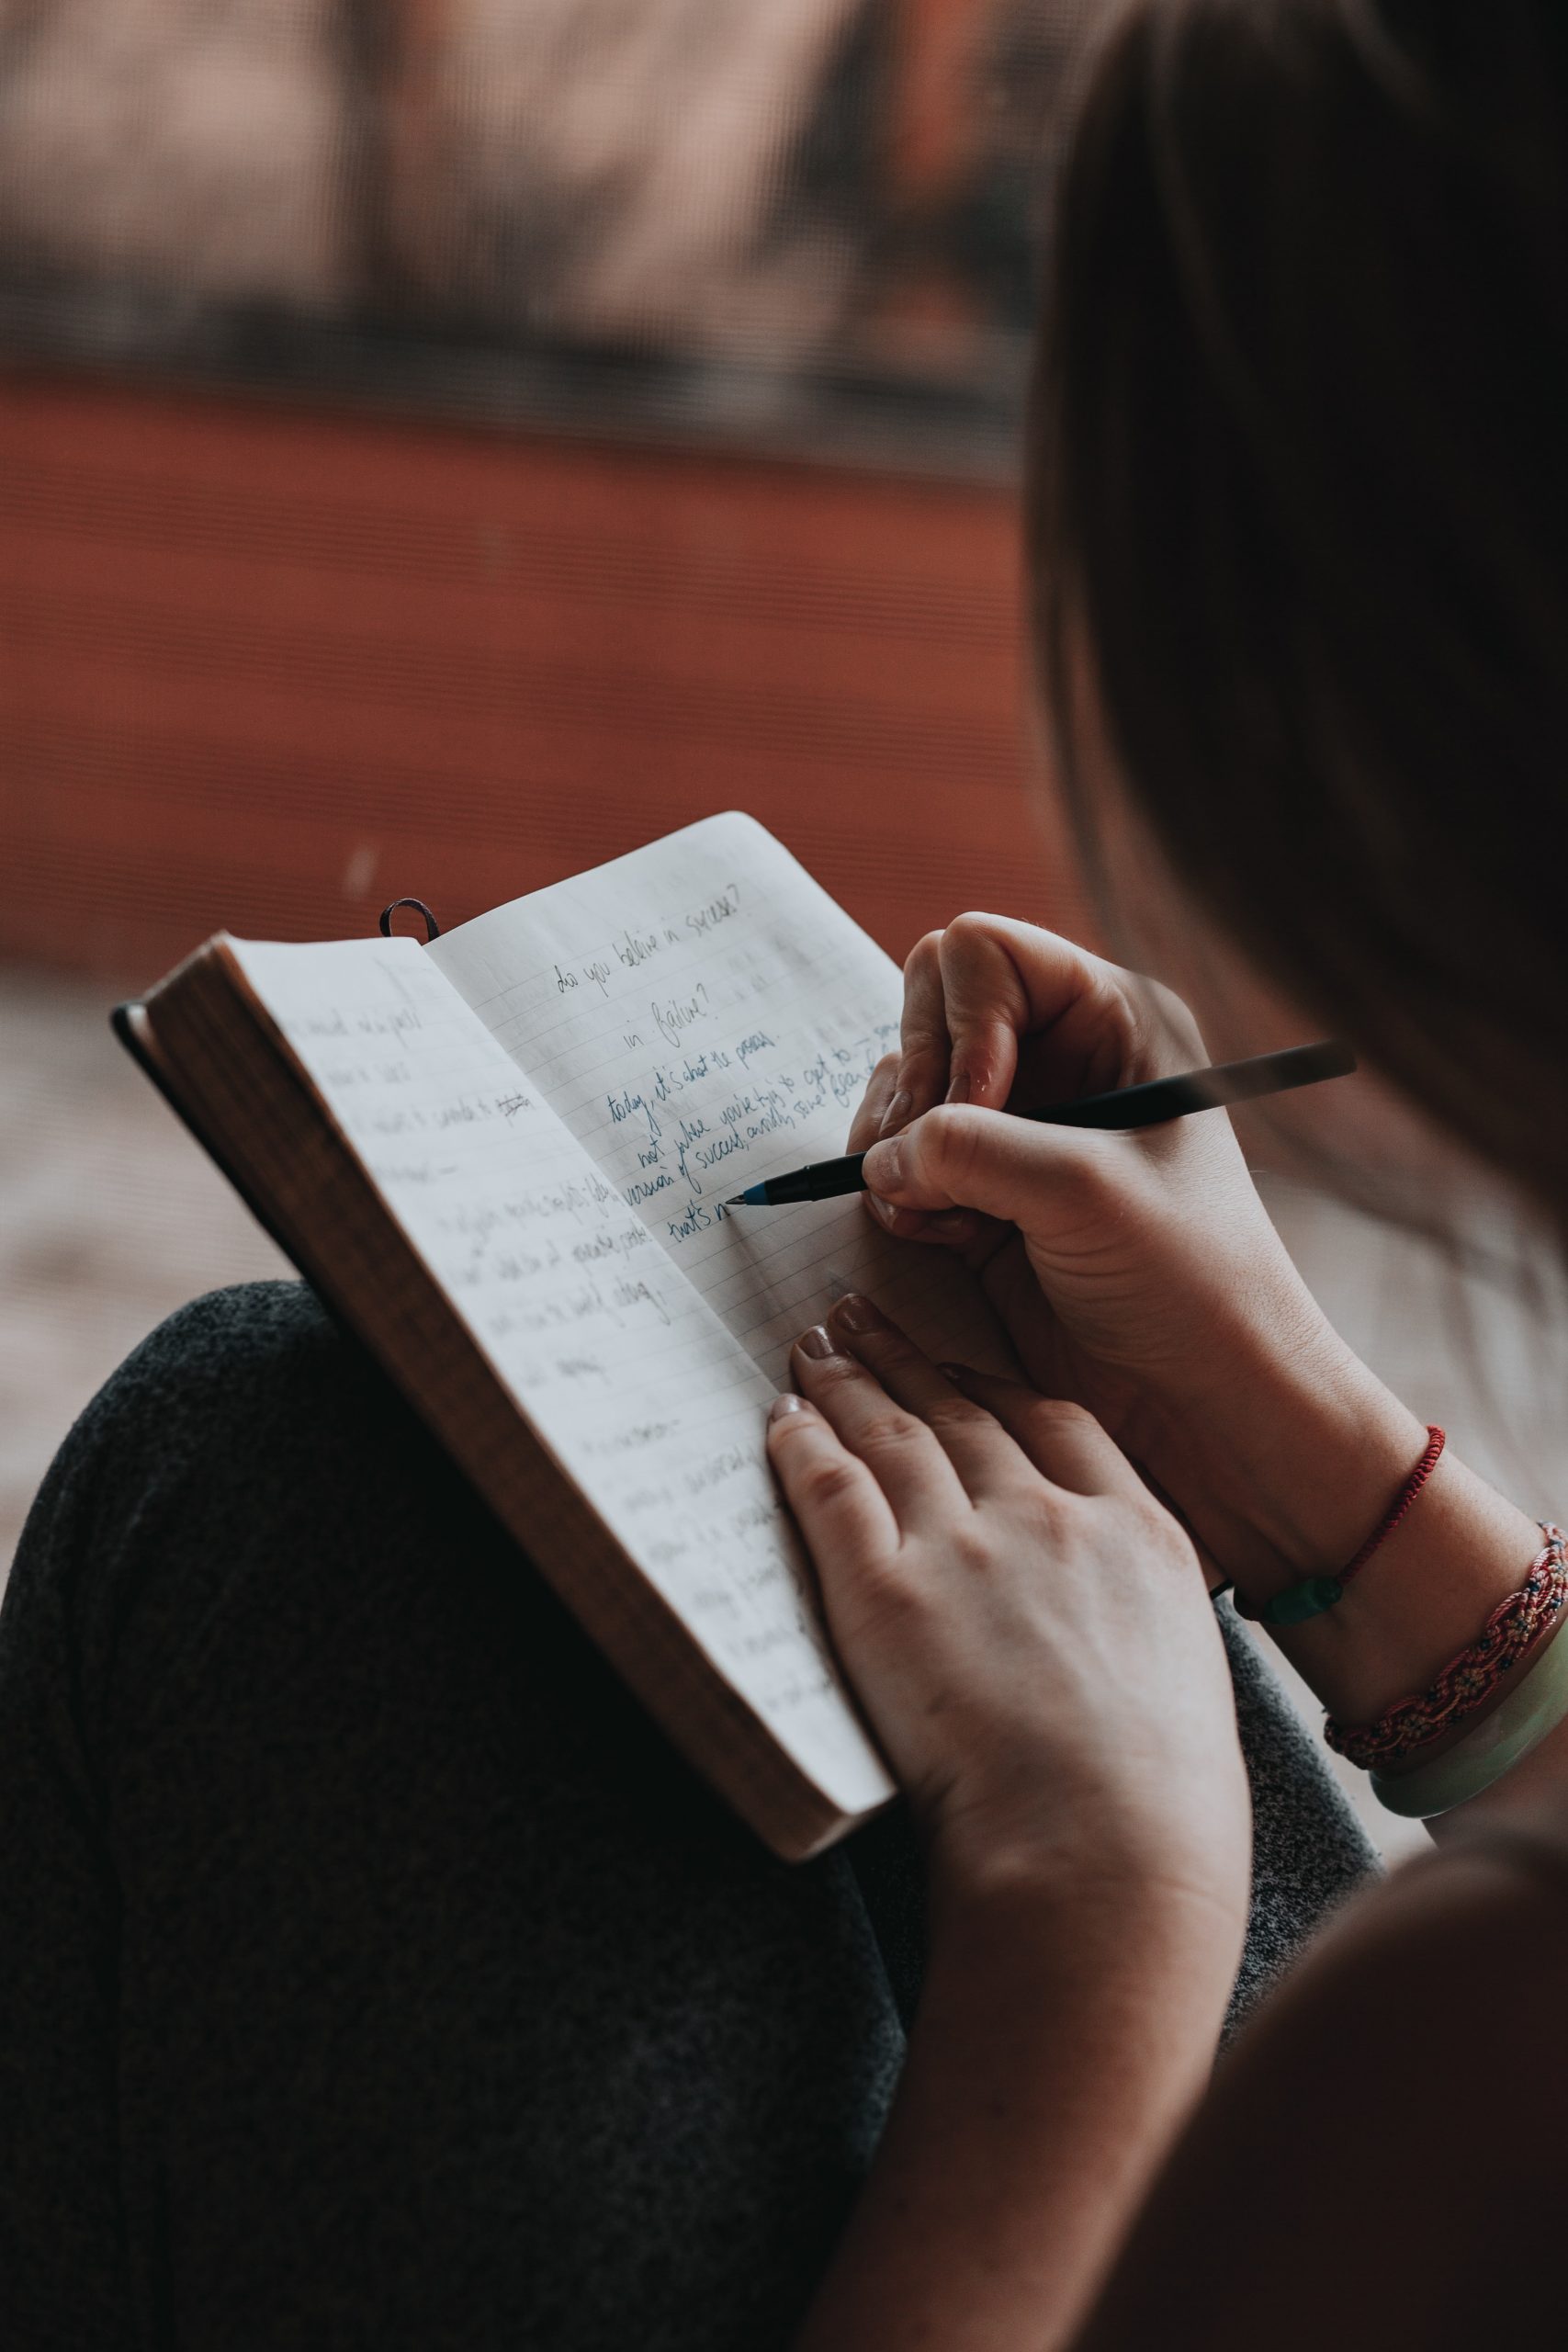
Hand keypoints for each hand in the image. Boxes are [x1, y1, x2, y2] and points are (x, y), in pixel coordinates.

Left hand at [767, 1292, 1250, 1925]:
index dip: (994, 1381)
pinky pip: (830, 1489)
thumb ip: (1134, 1624)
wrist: (1104, 1853)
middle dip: (906, 1358)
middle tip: (862, 1319)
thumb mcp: (1184, 1678)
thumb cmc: (1159, 1806)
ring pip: (892, 1431)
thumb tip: (1099, 1636)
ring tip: (815, 1348)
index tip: (961, 1364)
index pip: (1055, 1421)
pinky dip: (801, 1446)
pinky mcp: (885, 1592)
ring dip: (846, 1381)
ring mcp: (965, 1547)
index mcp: (1136, 1532)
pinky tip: (782, 1421)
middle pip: (962, 1409)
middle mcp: (1049, 1516)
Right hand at [847, 915, 1424, 1599]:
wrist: (1207, 1397)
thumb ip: (969, 1146)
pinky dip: (898, 1194)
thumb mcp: (1081, 1190)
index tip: (982, 1110)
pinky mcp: (981, 1193)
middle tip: (933, 1166)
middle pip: (925, 1009)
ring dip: (898, 1148)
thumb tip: (882, 1155)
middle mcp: (1060, 1058)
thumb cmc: (1188, 1281)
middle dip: (915, 1086)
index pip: (982, 954)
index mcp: (1113, 1019)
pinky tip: (944, 1239)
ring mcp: (1015, 1126)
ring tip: (941, 1214)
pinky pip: (898, 1159)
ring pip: (901, 1089)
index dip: (963, 1025)